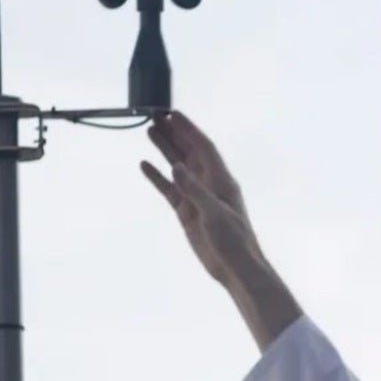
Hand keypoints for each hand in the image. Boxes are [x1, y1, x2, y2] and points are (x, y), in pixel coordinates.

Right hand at [141, 111, 262, 286]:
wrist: (234, 268)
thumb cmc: (234, 241)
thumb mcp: (215, 214)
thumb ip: (195, 190)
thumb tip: (176, 166)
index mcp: (222, 180)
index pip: (204, 147)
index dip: (189, 129)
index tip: (173, 113)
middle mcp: (209, 184)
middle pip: (189, 152)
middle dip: (174, 133)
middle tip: (154, 115)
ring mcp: (196, 197)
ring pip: (177, 167)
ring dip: (165, 149)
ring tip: (148, 131)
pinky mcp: (187, 212)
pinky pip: (169, 189)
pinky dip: (157, 177)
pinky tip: (145, 165)